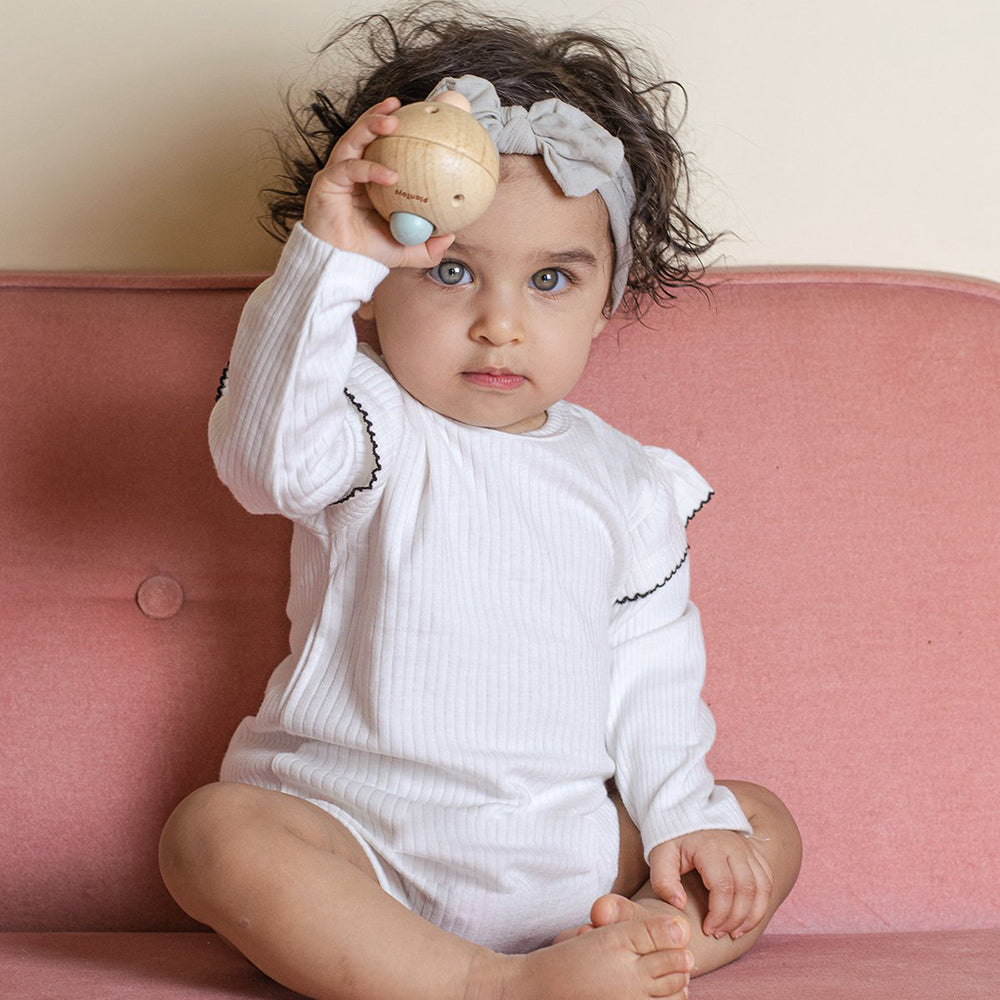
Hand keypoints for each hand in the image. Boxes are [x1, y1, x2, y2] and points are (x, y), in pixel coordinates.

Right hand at [301, 97, 454, 268]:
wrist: (341, 265)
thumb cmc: (368, 253)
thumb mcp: (406, 249)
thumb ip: (428, 244)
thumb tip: (452, 235)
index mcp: (369, 179)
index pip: (380, 145)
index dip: (392, 127)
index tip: (416, 115)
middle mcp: (352, 171)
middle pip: (363, 133)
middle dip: (379, 114)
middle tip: (400, 106)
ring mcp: (337, 175)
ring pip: (352, 140)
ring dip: (371, 125)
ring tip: (392, 121)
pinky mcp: (326, 184)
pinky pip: (349, 169)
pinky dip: (370, 168)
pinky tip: (390, 174)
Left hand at [648, 829, 773, 939]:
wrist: (685, 812)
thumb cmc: (672, 838)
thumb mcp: (659, 855)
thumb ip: (664, 880)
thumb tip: (679, 905)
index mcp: (711, 847)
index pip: (724, 888)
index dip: (719, 915)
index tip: (707, 929)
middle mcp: (734, 846)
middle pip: (746, 890)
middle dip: (735, 919)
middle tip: (719, 933)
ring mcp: (746, 848)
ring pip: (762, 887)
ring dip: (752, 915)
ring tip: (735, 932)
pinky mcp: (753, 852)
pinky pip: (767, 880)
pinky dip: (762, 902)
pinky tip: (748, 917)